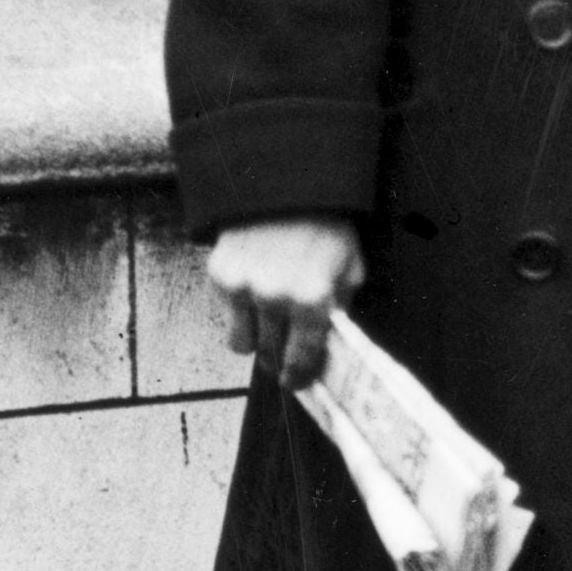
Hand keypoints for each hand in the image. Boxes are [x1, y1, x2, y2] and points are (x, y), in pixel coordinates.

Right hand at [208, 218, 364, 390]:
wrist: (289, 186)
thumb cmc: (327, 230)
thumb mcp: (351, 270)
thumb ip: (340, 312)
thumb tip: (329, 350)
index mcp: (311, 299)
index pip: (302, 358)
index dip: (300, 377)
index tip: (296, 383)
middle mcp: (274, 298)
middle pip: (270, 355)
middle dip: (279, 363)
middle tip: (283, 362)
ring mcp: (243, 287)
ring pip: (241, 343)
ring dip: (256, 340)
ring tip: (269, 323)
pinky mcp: (220, 275)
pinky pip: (227, 314)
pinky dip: (240, 309)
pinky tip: (256, 286)